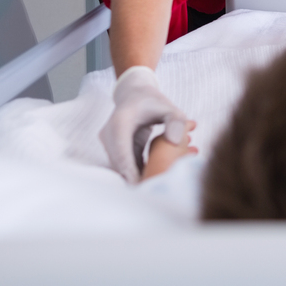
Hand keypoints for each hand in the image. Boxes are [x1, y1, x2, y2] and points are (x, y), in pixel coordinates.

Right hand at [100, 65, 189, 182]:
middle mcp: (109, 134)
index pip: (122, 152)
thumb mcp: (169, 108)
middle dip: (137, 178)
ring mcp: (109, 143)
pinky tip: (156, 178)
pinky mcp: (114, 151)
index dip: (131, 171)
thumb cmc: (152, 102)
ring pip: (121, 168)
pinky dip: (138, 173)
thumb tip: (176, 141)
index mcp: (120, 123)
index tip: (143, 185)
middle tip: (158, 190)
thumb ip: (176, 122)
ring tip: (161, 184)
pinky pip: (125, 166)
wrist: (134, 95)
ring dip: (138, 177)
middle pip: (120, 164)